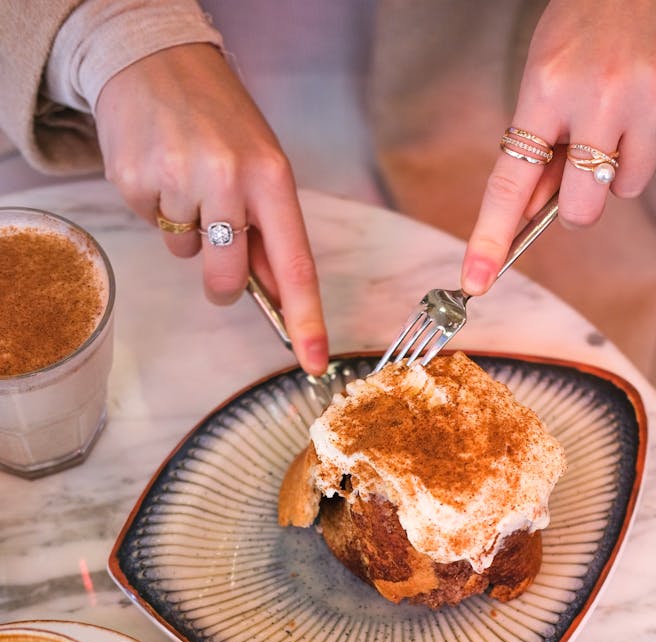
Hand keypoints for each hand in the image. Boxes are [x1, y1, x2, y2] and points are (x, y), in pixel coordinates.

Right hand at [95, 44, 328, 374]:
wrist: (153, 59)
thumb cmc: (219, 119)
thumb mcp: (261, 165)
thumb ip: (270, 231)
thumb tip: (277, 299)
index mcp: (271, 177)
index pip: (295, 265)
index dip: (306, 319)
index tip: (314, 361)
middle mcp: (227, 178)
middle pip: (227, 277)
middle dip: (222, 282)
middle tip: (216, 242)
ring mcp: (177, 179)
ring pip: (185, 253)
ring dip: (187, 230)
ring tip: (186, 177)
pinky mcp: (134, 180)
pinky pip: (151, 226)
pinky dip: (156, 208)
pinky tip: (160, 168)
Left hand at [461, 0, 655, 294]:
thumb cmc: (591, 17)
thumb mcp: (545, 71)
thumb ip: (536, 144)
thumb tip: (529, 212)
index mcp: (549, 85)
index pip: (512, 180)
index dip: (491, 235)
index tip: (476, 279)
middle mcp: (603, 94)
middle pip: (582, 208)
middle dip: (578, 203)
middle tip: (581, 168)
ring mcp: (654, 94)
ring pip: (627, 188)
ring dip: (619, 167)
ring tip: (621, 112)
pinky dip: (655, 137)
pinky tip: (651, 94)